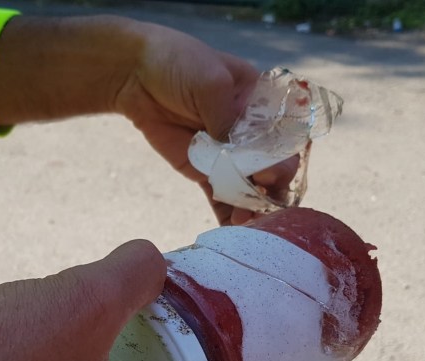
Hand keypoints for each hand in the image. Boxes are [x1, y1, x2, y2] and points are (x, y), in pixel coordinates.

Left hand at [112, 23, 297, 225]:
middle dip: (271, 190)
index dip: (285, 158)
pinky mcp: (206, 173)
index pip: (287, 138)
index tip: (271, 173)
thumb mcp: (209, 82)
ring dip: (253, 209)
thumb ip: (228, 118)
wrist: (136, 75)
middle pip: (275, 169)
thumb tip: (242, 157)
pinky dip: (228, 216)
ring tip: (245, 225)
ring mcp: (230, 156)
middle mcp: (253, 135)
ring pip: (251, 189)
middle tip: (259, 203)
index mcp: (264, 106)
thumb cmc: (179, 63)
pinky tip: (232, 233)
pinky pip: (222, 199)